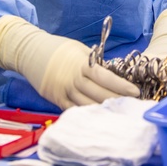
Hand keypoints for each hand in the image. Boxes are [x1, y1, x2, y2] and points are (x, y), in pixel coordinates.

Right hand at [0, 16, 139, 109]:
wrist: (30, 52)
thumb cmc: (58, 48)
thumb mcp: (78, 49)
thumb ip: (93, 63)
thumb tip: (111, 75)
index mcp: (80, 64)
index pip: (104, 77)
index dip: (121, 86)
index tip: (135, 92)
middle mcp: (73, 79)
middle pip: (98, 94)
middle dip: (117, 100)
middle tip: (133, 105)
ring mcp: (63, 91)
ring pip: (87, 105)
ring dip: (104, 110)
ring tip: (120, 113)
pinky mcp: (56, 99)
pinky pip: (74, 110)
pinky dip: (87, 114)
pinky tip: (100, 116)